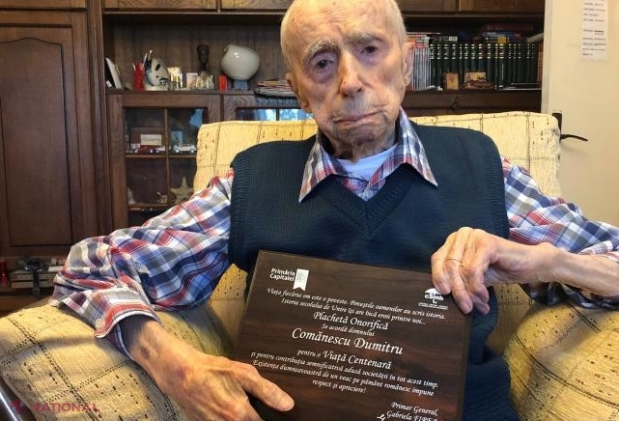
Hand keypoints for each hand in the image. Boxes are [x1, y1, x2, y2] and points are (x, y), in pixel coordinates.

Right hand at [124, 318, 293, 419]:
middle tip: (257, 406)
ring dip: (243, 418)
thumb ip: (267, 391)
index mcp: (239, 414)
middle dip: (256, 418)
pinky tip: (231, 409)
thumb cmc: (213, 370)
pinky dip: (229, 419)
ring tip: (246, 407)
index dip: (273, 419)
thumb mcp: (243, 373)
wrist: (180, 373)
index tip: (280, 415)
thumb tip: (289, 405)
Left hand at [430, 227, 555, 313]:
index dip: (438, 279)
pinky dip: (477, 287)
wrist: (530, 264)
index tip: (444, 295)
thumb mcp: (472, 276)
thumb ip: (456, 280)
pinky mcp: (487, 243)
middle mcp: (462, 235)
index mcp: (454, 241)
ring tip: (479, 305)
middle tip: (466, 308)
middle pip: (448, 267)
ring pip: (461, 271)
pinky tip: (484, 297)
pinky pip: (473, 270)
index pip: (437, 260)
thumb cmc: (498, 270)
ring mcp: (474, 237)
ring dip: (469, 293)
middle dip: (457, 291)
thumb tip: (438, 295)